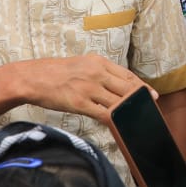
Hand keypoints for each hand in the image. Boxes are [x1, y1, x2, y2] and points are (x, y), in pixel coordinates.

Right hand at [19, 54, 150, 122]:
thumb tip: (118, 86)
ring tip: (136, 120)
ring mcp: (89, 88)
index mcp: (98, 62)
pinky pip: (103, 113)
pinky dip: (114, 120)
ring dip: (129, 112)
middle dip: (140, 100)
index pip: (127, 75)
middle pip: (127, 88)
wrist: (33, 78)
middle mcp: (96, 73)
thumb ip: (100, 73)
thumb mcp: (82, 65)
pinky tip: (119, 125)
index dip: (142, 87)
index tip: (152, 95)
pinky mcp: (80, 103)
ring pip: (118, 102)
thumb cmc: (56, 73)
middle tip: (149, 110)